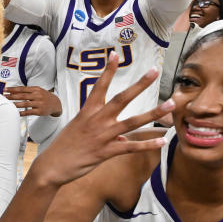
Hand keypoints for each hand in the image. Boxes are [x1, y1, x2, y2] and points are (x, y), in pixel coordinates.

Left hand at [4, 85, 62, 116]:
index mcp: (35, 89)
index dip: (13, 89)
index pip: (22, 89)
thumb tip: (14, 90)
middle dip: (12, 96)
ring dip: (15, 104)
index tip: (5, 90)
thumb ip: (27, 90)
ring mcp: (39, 103)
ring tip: (7, 105)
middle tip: (4, 97)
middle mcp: (37, 95)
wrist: (56, 103)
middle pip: (22, 96)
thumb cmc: (43, 96)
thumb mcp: (37, 91)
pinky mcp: (40, 111)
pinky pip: (29, 112)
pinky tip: (17, 113)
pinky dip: (22, 112)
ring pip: (25, 104)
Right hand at [27, 54, 170, 187]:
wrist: (52, 166)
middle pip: (121, 99)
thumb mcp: (78, 131)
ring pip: (132, 122)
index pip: (99, 87)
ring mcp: (102, 136)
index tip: (115, 55)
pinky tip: (161, 141)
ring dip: (153, 113)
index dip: (107, 71)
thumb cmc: (64, 147)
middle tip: (154, 71)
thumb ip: (101, 129)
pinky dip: (147, 145)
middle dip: (139, 85)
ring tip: (170, 105)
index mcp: (87, 112)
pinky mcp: (106, 152)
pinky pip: (130, 147)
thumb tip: (122, 137)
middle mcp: (97, 121)